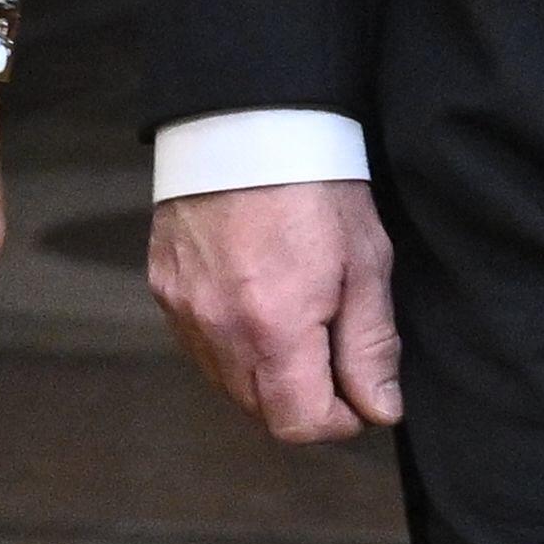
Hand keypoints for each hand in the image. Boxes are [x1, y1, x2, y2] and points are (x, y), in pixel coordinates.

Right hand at [150, 175, 401, 444]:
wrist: (244, 119)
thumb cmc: (314, 183)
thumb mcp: (365, 261)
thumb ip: (371, 345)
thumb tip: (379, 409)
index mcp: (275, 328)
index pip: (298, 424)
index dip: (338, 420)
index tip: (359, 393)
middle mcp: (219, 331)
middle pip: (261, 412)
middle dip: (303, 401)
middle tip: (334, 354)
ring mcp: (183, 311)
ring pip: (227, 383)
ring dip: (266, 376)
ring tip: (295, 322)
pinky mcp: (164, 289)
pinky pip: (200, 345)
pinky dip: (231, 344)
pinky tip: (255, 302)